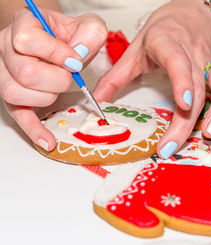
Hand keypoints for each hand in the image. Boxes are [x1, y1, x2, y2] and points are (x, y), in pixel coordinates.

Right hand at [0, 7, 106, 150]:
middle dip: (57, 79)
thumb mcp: (87, 25)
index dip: (57, 53)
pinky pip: (18, 116)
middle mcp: (7, 48)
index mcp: (23, 26)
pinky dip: (34, 130)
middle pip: (25, 72)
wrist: (59, 42)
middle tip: (69, 75)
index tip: (74, 60)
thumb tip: (79, 55)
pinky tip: (48, 140)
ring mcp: (5, 73)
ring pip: (16, 93)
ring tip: (57, 87)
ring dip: (47, 96)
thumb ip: (90, 33)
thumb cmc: (69, 35)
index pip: (27, 41)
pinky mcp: (13, 97)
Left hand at [94, 0, 210, 158]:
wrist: (196, 12)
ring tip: (209, 134)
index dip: (183, 81)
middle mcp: (194, 54)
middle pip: (197, 87)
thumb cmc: (166, 29)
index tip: (183, 104)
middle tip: (171, 146)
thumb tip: (96, 102)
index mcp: (170, 44)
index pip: (178, 61)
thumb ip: (117, 75)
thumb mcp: (137, 48)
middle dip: (187, 119)